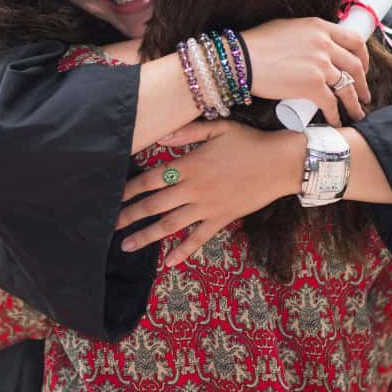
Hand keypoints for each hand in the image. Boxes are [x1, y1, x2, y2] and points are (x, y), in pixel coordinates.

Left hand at [116, 120, 304, 266]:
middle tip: (109, 226)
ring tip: (127, 246)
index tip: (113, 197)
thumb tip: (161, 137)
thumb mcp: (219, 128)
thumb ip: (188, 133)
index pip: (151, 179)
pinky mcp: (222, 219)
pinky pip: (198, 239)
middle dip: (130, 216)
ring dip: (147, 236)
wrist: (281, 162)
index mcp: (190, 165)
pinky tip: (168, 263)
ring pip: (171, 225)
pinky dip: (183, 252)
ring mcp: (208, 207)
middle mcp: (194, 189)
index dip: (130, 189)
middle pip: (154, 205)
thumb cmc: (250, 142)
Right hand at [241, 17, 369, 124]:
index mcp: (320, 27)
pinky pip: (331, 104)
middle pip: (355, 66)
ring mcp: (320, 65)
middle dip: (362, 84)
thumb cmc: (256, 44)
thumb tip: (316, 45)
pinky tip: (336, 122)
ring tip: (357, 113)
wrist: (240, 60)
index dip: (363, 57)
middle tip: (363, 95)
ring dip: (354, 103)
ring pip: (347, 88)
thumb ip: (308, 35)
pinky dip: (336, 115)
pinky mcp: (312, 86)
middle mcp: (324, 44)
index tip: (362, 68)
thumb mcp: (288, 28)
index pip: (354, 40)